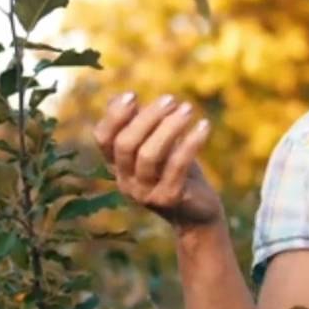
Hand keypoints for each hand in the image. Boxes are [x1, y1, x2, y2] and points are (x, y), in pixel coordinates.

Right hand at [92, 92, 223, 231]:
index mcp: (118, 166)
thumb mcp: (156, 146)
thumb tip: (122, 97)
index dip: (114, 116)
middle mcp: (126, 181)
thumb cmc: (175, 171)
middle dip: (147, 118)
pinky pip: (177, 166)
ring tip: (188, 109)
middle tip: (171, 99)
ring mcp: (145, 193)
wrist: (197, 212)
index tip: (133, 95)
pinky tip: (204, 125)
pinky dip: (190, 142)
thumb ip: (139, 125)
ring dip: (169, 127)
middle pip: (126, 144)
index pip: (103, 138)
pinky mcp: (169, 199)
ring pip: (149, 155)